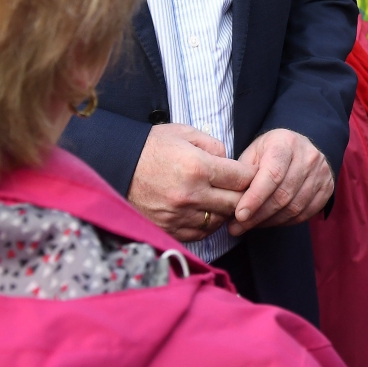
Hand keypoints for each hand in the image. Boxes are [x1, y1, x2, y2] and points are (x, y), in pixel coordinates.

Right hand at [128, 123, 255, 243]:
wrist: (117, 166)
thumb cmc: (152, 146)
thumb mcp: (185, 133)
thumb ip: (214, 145)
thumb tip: (230, 161)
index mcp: (198, 167)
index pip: (242, 178)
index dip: (251, 175)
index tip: (250, 174)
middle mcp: (191, 195)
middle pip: (235, 203)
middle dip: (242, 195)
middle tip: (240, 189)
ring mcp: (179, 215)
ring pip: (219, 221)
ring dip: (224, 211)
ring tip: (219, 199)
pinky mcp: (169, 229)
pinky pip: (200, 233)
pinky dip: (206, 224)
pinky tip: (203, 211)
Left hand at [230, 128, 334, 234]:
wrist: (299, 146)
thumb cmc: (269, 151)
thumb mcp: (253, 153)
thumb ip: (243, 175)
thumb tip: (229, 203)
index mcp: (286, 143)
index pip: (272, 174)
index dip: (255, 197)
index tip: (239, 215)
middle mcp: (308, 156)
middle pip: (283, 194)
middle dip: (258, 215)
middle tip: (237, 227)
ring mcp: (321, 172)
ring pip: (294, 207)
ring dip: (269, 221)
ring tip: (250, 226)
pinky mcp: (327, 188)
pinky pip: (305, 213)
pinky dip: (284, 222)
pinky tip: (269, 222)